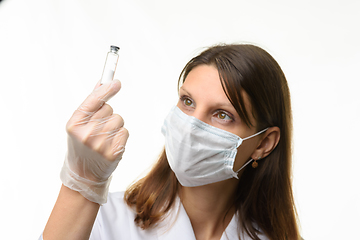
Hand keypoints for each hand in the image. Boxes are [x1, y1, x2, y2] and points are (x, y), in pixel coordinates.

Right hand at [60, 80, 128, 203]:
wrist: (84, 174)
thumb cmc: (81, 145)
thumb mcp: (78, 125)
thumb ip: (90, 104)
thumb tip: (102, 82)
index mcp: (74, 124)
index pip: (93, 101)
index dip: (106, 89)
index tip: (116, 81)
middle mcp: (86, 134)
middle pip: (109, 109)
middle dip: (107, 115)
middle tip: (99, 127)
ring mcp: (100, 144)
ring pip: (118, 120)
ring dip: (115, 126)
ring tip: (104, 137)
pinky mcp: (113, 152)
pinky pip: (124, 132)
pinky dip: (120, 136)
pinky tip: (111, 144)